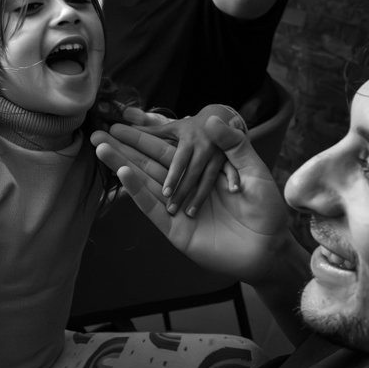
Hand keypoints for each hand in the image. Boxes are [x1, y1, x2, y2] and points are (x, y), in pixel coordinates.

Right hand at [91, 116, 289, 285]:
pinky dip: (137, 191)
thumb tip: (212, 119)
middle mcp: (184, 189)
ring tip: (100, 148)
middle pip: (149, 163)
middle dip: (123, 148)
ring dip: (122, 165)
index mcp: (200, 172)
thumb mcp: (253, 171)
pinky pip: (153, 208)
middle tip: (98, 132)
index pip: (168, 149)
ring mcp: (177, 210)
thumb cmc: (267, 211)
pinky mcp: (175, 230)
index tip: (122, 120)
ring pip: (145, 182)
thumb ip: (233, 146)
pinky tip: (122, 174)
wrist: (271, 248)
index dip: (145, 135)